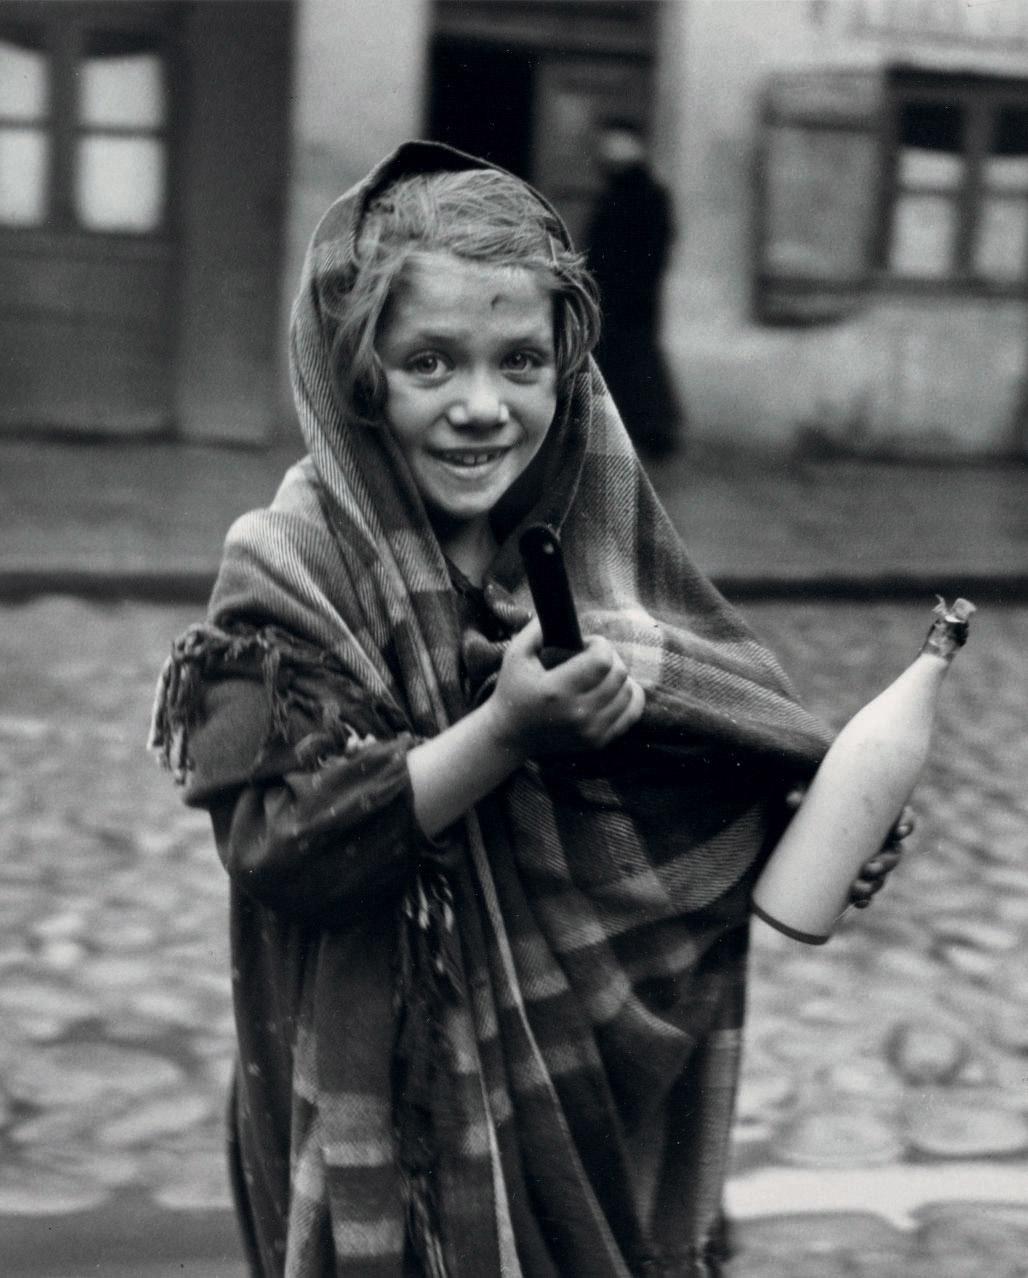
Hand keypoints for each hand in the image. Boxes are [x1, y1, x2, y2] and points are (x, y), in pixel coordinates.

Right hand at [487, 616, 645, 758]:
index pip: (602, 660)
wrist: (510, 736)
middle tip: (594, 656)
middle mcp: (577, 713)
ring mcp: (590, 731)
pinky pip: (632, 713)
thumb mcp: (515, 655)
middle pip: (619, 674)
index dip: (600, 644)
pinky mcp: (598, 742)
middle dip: (610, 657)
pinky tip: (615, 689)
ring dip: (619, 676)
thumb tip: (558, 613)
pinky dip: (630, 697)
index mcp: (557, 690)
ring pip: (629, 692)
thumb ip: (534, 630)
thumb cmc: (512, 691)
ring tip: (602, 673)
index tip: (586, 643)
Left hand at [784, 788, 912, 909]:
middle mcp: (877, 839)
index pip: (902, 817)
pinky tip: (858, 902)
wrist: (794, 829)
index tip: (898, 831)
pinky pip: (867, 891)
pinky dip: (865, 898)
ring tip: (857, 888)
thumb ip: (803, 797)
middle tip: (868, 868)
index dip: (906, 824)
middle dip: (886, 863)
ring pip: (882, 875)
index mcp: (875, 817)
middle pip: (895, 852)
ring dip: (874, 884)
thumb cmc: (810, 805)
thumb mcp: (807, 799)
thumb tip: (792, 800)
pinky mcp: (854, 876)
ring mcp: (867, 859)